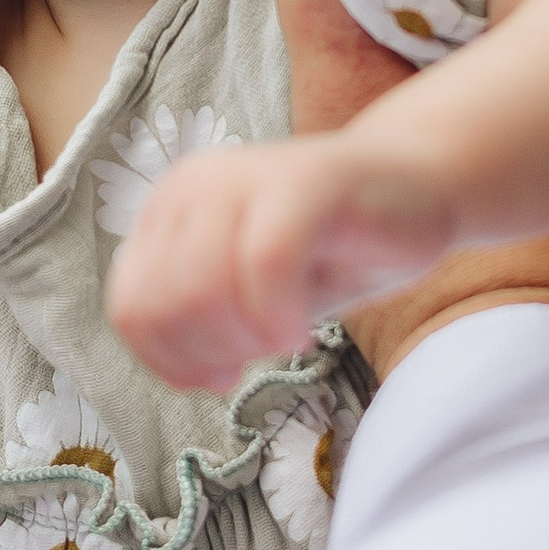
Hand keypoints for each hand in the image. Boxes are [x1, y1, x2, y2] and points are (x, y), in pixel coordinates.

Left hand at [107, 133, 463, 390]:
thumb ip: (199, 319)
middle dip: (212, 352)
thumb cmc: (332, 248)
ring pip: (203, 288)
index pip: (130, 306)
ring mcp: (246, 176)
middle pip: (162, 304)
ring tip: (288, 336)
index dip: (171, 360)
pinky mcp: (304, 183)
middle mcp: (195, 184)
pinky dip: (280, 318)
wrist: (418, 189)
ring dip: (248, 339)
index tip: (224, 372)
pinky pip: (265, 264)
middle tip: (264, 352)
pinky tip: (305, 331)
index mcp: (169, 208)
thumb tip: (179, 370)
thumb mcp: (250, 292)